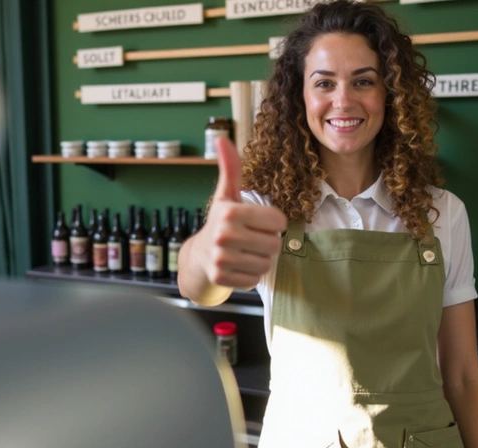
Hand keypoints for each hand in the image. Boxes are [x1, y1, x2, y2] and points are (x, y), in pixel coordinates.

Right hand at [193, 137, 286, 287]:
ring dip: (260, 259)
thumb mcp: (227, 194)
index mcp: (230, 212)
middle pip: (275, 244)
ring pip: (267, 263)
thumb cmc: (220, 222)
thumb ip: (231, 168)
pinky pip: (255, 279)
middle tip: (250, 239)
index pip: (279, 221)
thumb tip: (222, 138)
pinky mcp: (221, 278)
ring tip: (244, 252)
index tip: (257, 222)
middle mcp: (224, 235)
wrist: (198, 256)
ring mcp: (221, 259)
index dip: (272, 222)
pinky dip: (250, 275)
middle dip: (267, 242)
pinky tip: (237, 266)